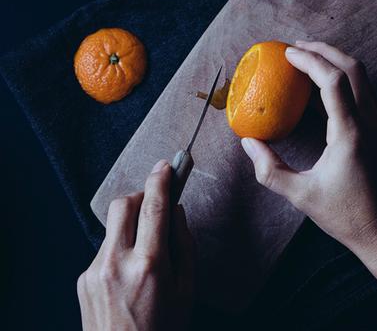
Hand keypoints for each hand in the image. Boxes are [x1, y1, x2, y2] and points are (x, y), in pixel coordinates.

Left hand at [77, 160, 193, 330]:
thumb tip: (176, 211)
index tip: (166, 167)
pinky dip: (118, 248)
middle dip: (139, 196)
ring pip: (112, 226)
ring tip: (143, 250)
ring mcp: (96, 270)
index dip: (161, 180)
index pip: (154, 206)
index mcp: (149, 265)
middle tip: (153, 204)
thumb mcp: (187, 290)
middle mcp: (118, 263)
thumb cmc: (162, 330)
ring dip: (129, 225)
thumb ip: (185, 245)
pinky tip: (128, 272)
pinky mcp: (84, 278)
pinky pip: (104, 248)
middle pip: (122, 204)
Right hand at [241, 41, 376, 252]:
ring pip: (360, 76)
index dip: (309, 60)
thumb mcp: (301, 196)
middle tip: (295, 47)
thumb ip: (269, 170)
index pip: (333, 81)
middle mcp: (369, 122)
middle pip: (352, 68)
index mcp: (350, 133)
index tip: (286, 53)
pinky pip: (360, 91)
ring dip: (334, 61)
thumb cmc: (347, 215)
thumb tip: (247, 142)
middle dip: (324, 50)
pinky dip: (339, 79)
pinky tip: (316, 89)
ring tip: (304, 60)